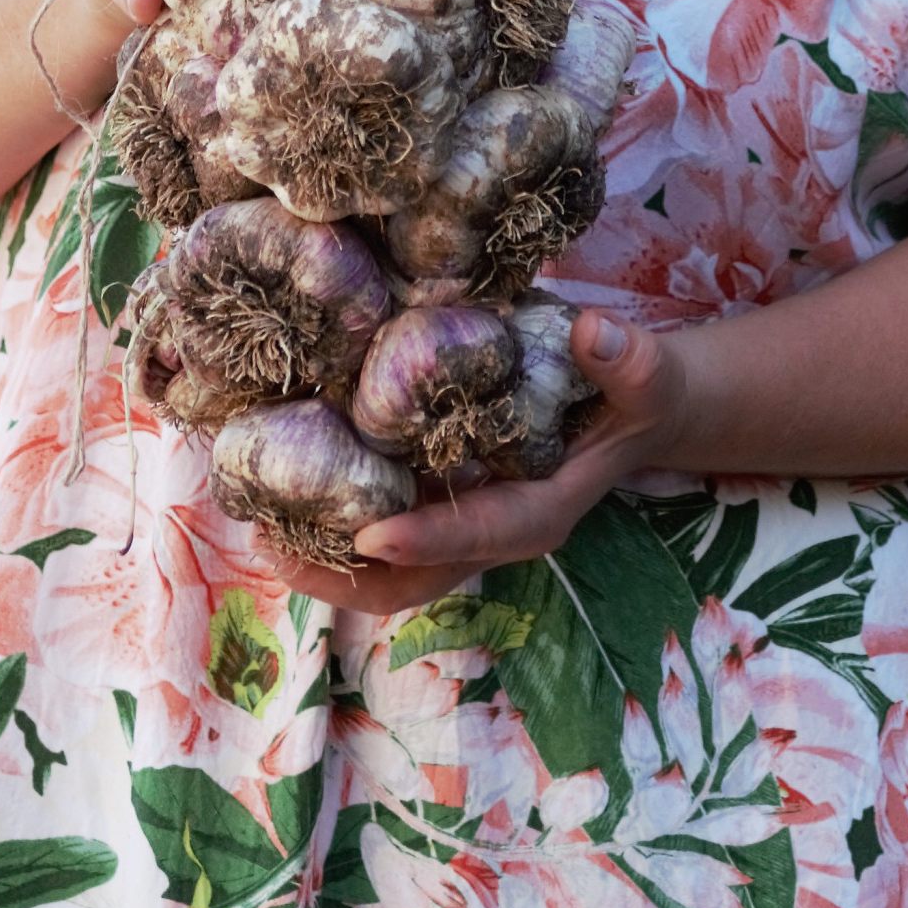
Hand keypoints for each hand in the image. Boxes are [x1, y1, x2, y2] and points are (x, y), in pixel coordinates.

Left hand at [254, 312, 686, 615]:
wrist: (637, 415)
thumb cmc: (638, 395)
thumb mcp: (647, 374)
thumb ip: (627, 358)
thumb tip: (594, 329)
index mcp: (542, 512)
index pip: (480, 534)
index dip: (427, 538)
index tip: (369, 533)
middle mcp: (496, 534)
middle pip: (417, 578)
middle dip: (346, 573)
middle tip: (273, 542)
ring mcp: (467, 528)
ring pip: (391, 571)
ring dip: (328, 561)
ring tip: (261, 529)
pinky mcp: (445, 509)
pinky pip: (385, 539)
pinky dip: (337, 530)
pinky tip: (287, 497)